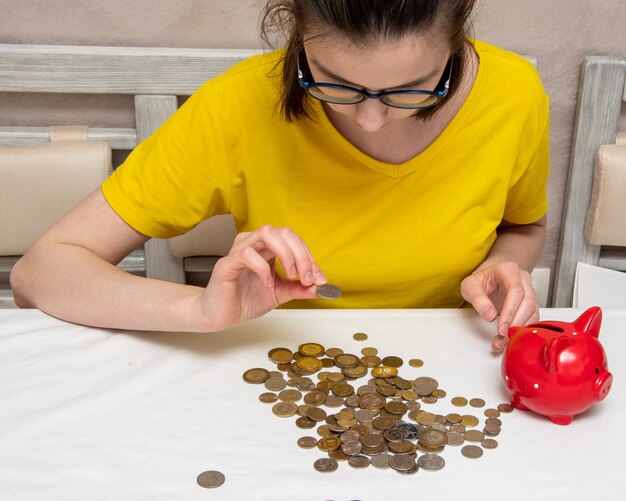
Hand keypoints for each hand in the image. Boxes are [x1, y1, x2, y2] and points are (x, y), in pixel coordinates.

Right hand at [196, 225, 325, 330]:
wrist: (220, 315)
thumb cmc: (244, 299)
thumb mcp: (279, 294)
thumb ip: (298, 288)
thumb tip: (320, 286)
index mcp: (267, 248)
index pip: (293, 241)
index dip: (309, 258)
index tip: (319, 279)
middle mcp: (254, 243)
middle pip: (283, 232)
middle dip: (302, 254)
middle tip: (308, 277)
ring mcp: (239, 251)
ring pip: (266, 233)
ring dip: (286, 254)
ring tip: (291, 275)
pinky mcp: (227, 263)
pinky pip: (247, 254)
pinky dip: (263, 268)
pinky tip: (267, 283)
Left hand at [460, 261, 539, 351]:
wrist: (487, 279)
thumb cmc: (480, 281)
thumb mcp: (470, 286)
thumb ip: (477, 299)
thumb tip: (490, 315)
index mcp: (508, 270)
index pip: (516, 290)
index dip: (510, 311)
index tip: (501, 327)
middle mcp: (522, 279)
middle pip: (528, 302)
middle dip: (515, 323)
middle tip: (502, 336)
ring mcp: (529, 291)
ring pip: (533, 311)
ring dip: (519, 329)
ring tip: (502, 340)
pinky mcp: (531, 303)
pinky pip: (532, 318)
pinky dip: (522, 329)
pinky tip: (510, 337)